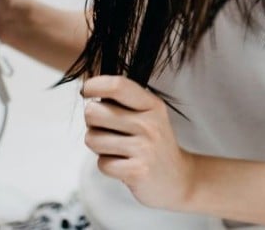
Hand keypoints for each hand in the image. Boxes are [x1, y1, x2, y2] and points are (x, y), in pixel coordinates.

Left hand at [81, 75, 195, 210]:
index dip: (94, 85)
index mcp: (152, 105)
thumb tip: (88, 89)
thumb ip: (122, 101)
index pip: (117, 85)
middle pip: (94, 112)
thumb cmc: (153, 143)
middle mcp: (149, 123)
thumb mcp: (147, 114)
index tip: (87, 91)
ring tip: (116, 149)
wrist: (177, 178)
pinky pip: (102, 164)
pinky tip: (122, 164)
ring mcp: (144, 148)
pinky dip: (107, 165)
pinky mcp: (137, 171)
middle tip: (107, 130)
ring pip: (92, 139)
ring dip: (98, 146)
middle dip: (92, 123)